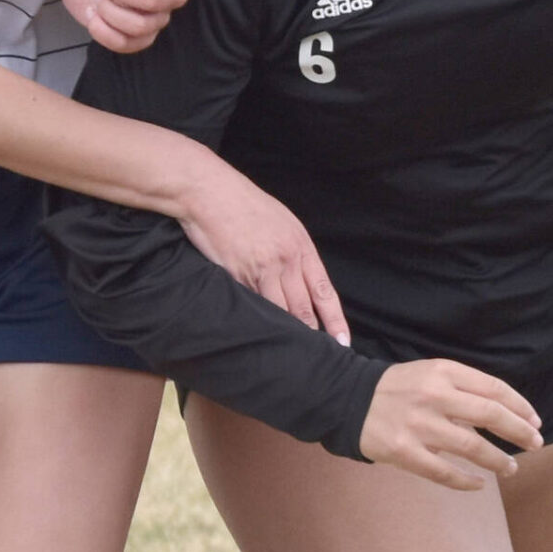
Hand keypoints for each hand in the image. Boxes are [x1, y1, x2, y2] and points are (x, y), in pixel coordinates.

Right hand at [178, 154, 349, 340]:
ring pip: (278, 312)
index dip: (335, 321)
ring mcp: (260, 270)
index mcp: (301, 247)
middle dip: (310, 335)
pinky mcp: (236, 275)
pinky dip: (255, 321)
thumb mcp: (283, 223)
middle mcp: (285, 261)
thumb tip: (304, 280)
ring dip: (282, 334)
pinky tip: (257, 334)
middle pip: (302, 310)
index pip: (324, 292)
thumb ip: (295, 253)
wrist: (210, 192)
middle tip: (316, 358)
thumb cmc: (246, 206)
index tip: (342, 342)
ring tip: (287, 354)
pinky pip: (250, 305)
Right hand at [358, 361, 543, 488]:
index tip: (535, 421)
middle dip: (519, 432)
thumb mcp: (430, 374)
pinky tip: (480, 485)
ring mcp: (419, 426)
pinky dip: (466, 481)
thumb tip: (503, 414)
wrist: (349, 400)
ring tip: (511, 468)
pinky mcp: (404, 452)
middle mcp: (434, 396)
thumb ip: (462, 388)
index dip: (520, 407)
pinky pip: (444, 472)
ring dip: (498, 460)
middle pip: (490, 414)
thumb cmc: (397, 388)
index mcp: (443, 372)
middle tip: (536, 444)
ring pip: (472, 446)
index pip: (493, 389)